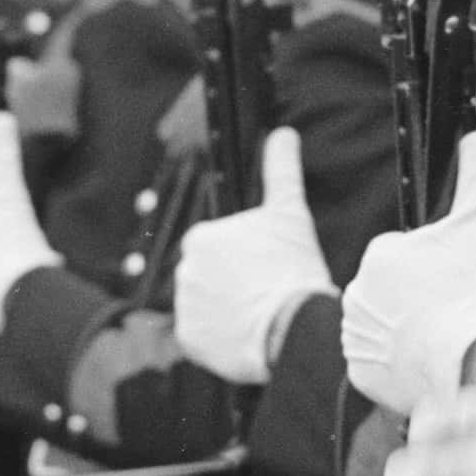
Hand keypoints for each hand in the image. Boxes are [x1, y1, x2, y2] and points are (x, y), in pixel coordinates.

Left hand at [173, 129, 333, 384]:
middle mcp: (183, 271)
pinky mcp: (189, 342)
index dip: (248, 258)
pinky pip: (205, 339)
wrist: (293, 329)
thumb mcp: (289, 214)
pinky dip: (222, 340)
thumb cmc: (292, 268)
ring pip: (209, 308)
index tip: (270, 267)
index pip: (221, 247)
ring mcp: (184, 309)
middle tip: (268, 292)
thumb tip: (285, 133)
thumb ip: (282, 171)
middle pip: (213, 277)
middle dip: (236, 284)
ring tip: (261, 316)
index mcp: (200, 238)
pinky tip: (247, 336)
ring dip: (229, 311)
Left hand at [340, 132, 475, 414]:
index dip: (436, 268)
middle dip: (420, 299)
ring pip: (385, 327)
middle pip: (393, 291)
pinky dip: (400, 365)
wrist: (473, 364)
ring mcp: (355, 337)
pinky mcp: (359, 374)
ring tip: (444, 339)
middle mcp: (354, 293)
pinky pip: (380, 365)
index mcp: (379, 253)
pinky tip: (428, 363)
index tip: (457, 282)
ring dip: (409, 331)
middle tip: (454, 312)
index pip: (405, 255)